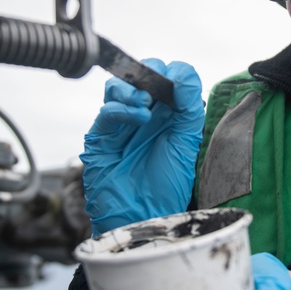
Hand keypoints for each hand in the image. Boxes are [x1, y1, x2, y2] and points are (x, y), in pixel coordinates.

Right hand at [80, 59, 203, 235]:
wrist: (145, 216)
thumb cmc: (167, 185)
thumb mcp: (186, 142)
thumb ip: (189, 106)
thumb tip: (183, 74)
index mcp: (167, 115)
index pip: (166, 78)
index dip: (172, 73)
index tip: (178, 81)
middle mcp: (144, 116)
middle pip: (139, 76)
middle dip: (149, 74)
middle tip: (159, 87)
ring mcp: (121, 125)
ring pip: (117, 88)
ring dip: (132, 89)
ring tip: (146, 103)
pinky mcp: (101, 137)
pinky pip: (107, 112)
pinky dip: (123, 109)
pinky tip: (139, 118)